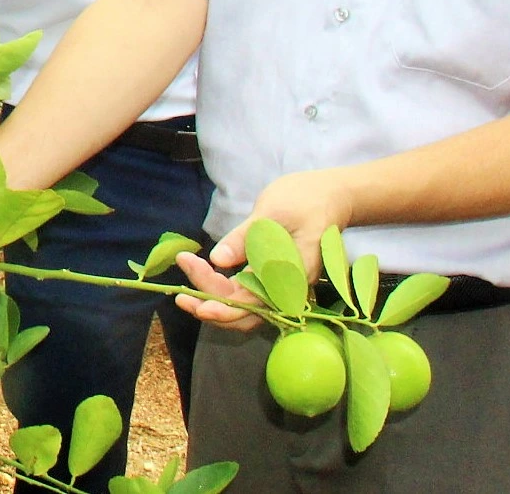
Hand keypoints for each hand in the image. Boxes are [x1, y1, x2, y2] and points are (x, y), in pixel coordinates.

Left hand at [175, 168, 355, 331]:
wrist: (330, 196)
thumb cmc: (304, 200)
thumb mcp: (271, 213)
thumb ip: (245, 238)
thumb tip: (218, 260)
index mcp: (292, 277)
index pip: (250, 301)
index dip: (218, 301)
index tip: (193, 290)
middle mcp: (288, 290)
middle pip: (245, 313)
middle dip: (210, 307)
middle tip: (179, 295)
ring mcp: (282, 287)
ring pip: (245, 308)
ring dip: (214, 301)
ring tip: (184, 291)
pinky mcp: (274, 280)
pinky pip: (248, 296)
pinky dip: (224, 292)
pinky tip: (204, 278)